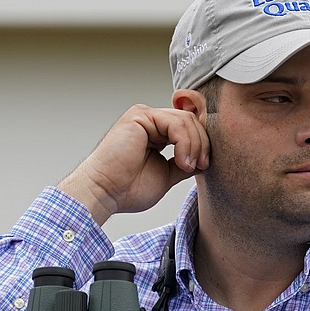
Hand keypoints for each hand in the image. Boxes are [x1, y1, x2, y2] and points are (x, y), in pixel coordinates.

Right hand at [58, 101, 209, 225]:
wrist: (104, 194)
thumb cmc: (128, 189)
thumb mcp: (168, 175)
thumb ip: (185, 162)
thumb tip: (205, 160)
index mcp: (156, 133)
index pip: (190, 128)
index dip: (203, 144)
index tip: (204, 166)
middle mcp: (150, 121)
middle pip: (191, 121)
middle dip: (202, 145)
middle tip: (201, 166)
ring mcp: (144, 116)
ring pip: (186, 120)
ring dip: (194, 145)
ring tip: (188, 166)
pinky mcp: (139, 116)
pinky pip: (175, 123)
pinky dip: (184, 143)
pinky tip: (180, 161)